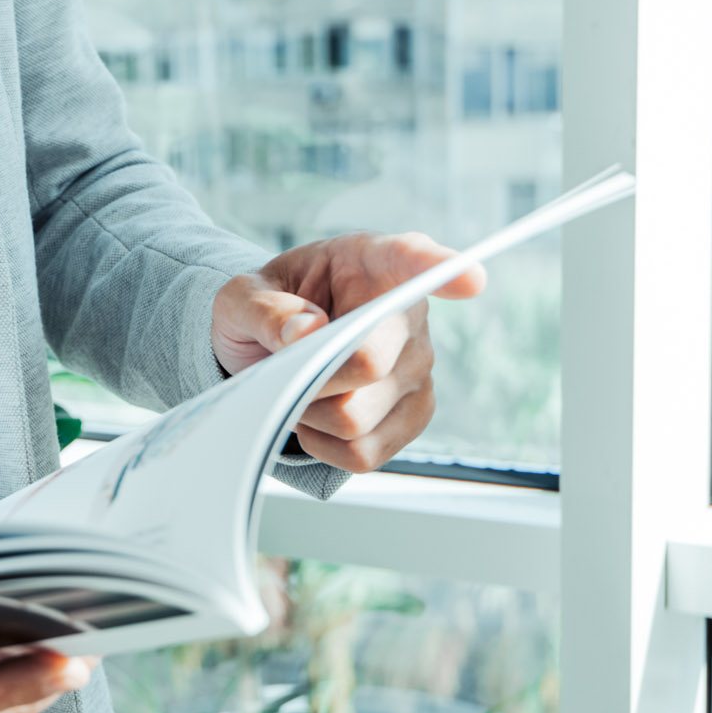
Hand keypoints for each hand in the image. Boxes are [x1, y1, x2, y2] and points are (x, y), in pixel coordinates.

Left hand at [211, 232, 486, 473]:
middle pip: (367, 364)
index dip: (442, 269)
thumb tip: (305, 330)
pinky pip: (365, 453)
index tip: (469, 278)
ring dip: (311, 415)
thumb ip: (264, 309)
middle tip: (285, 368)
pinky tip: (316, 418)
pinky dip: (325, 446)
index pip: (413, 259)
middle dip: (309, 379)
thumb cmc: (269, 310)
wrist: (274, 348)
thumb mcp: (242, 297)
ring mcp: (419, 368)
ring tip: (299, 387)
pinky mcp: (414, 416)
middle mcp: (409, 314)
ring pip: (358, 418)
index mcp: (371, 262)